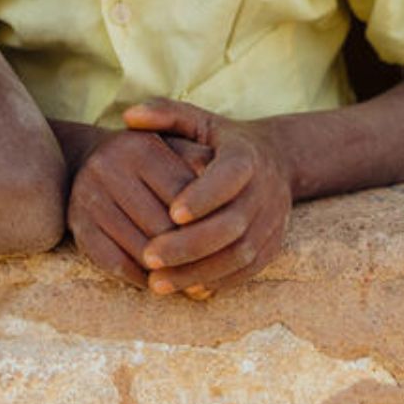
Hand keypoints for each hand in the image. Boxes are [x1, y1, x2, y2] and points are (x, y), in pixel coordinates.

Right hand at [65, 128, 212, 287]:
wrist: (92, 162)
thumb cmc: (150, 160)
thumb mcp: (176, 150)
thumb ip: (203, 165)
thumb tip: (230, 196)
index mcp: (138, 147)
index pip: (183, 194)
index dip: (205, 219)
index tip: (228, 237)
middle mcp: (108, 167)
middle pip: (162, 226)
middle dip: (189, 250)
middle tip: (215, 268)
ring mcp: (87, 196)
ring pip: (140, 249)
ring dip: (168, 271)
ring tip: (192, 282)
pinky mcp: (76, 225)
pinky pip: (114, 263)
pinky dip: (139, 278)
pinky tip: (157, 281)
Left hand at [123, 99, 292, 297]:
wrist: (276, 162)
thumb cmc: (221, 142)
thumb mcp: (198, 120)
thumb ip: (164, 114)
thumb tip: (127, 116)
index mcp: (246, 157)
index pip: (229, 178)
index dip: (203, 196)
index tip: (170, 212)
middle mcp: (265, 191)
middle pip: (231, 225)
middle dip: (189, 245)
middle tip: (149, 256)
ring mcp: (272, 223)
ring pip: (238, 255)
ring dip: (197, 272)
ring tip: (156, 282)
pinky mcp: (272, 248)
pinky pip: (245, 272)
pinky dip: (214, 283)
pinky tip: (182, 289)